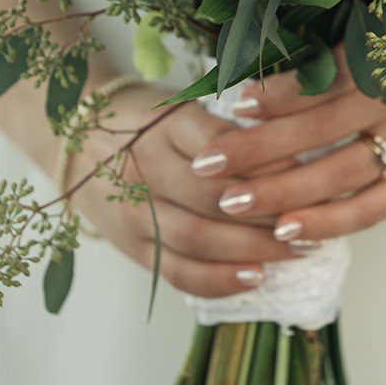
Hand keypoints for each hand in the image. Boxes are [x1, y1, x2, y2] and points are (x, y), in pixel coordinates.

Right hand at [66, 82, 295, 298]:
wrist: (74, 136)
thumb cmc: (144, 120)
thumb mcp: (181, 104)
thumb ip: (226, 128)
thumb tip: (292, 153)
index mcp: (165, 124)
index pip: (224, 147)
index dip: (269, 165)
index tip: (307, 174)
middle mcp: (145, 166)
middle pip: (213, 198)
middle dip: (269, 214)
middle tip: (311, 220)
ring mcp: (134, 209)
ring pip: (197, 238)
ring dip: (252, 250)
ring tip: (295, 252)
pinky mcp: (130, 244)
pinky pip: (176, 270)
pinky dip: (217, 280)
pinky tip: (253, 278)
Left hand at [190, 47, 385, 244]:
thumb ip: (354, 49)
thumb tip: (290, 68)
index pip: (316, 81)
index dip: (271, 96)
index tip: (229, 106)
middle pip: (311, 129)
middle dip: (253, 148)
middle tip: (203, 165)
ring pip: (334, 173)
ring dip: (279, 188)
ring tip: (229, 202)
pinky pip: (371, 207)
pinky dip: (329, 220)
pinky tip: (290, 229)